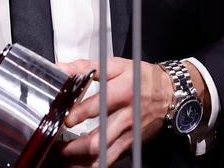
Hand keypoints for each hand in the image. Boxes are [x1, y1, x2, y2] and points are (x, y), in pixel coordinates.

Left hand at [55, 58, 173, 166]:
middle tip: (53, 146)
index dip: (77, 114)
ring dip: (78, 161)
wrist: (170, 95)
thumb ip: (86, 67)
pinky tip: (76, 163)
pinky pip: (108, 160)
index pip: (97, 107)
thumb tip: (60, 68)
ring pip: (101, 156)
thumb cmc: (141, 78)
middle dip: (72, 148)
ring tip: (59, 158)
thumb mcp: (116, 66)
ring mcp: (127, 136)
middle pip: (97, 141)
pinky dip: (91, 164)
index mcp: (122, 93)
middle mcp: (125, 118)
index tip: (62, 118)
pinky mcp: (129, 146)